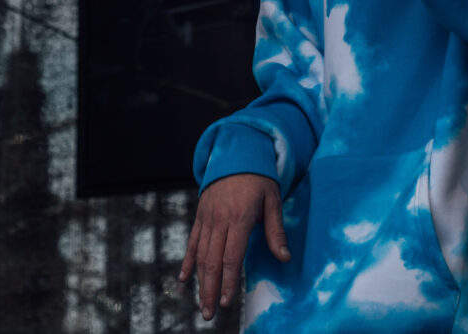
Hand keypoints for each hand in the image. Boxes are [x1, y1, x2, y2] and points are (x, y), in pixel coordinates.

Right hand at [178, 173, 290, 319]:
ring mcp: (206, 218)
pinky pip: (192, 242)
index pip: (231, 256)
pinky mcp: (200, 216)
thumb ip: (276, 231)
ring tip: (201, 305)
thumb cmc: (259, 179)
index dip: (228, 281)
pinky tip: (183, 280)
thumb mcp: (273, 200)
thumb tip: (284, 258)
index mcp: (239, 217)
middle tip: (209, 314)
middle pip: (211, 261)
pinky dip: (187, 262)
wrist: (236, 154)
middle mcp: (219, 220)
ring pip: (199, 255)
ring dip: (199, 282)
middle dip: (209, 290)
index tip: (226, 302)